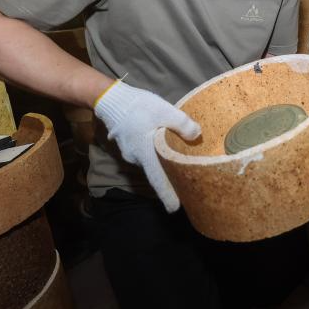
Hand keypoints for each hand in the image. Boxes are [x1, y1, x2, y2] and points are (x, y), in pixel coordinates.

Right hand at [94, 81, 200, 211]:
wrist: (111, 99)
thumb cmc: (138, 106)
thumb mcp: (164, 110)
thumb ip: (182, 124)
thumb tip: (197, 135)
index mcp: (146, 153)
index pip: (158, 181)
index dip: (167, 196)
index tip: (175, 210)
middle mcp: (137, 158)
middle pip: (157, 172)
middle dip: (171, 178)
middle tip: (188, 183)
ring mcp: (131, 153)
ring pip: (151, 162)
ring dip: (164, 164)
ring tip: (181, 164)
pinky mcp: (129, 146)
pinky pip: (146, 155)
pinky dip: (156, 155)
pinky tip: (166, 148)